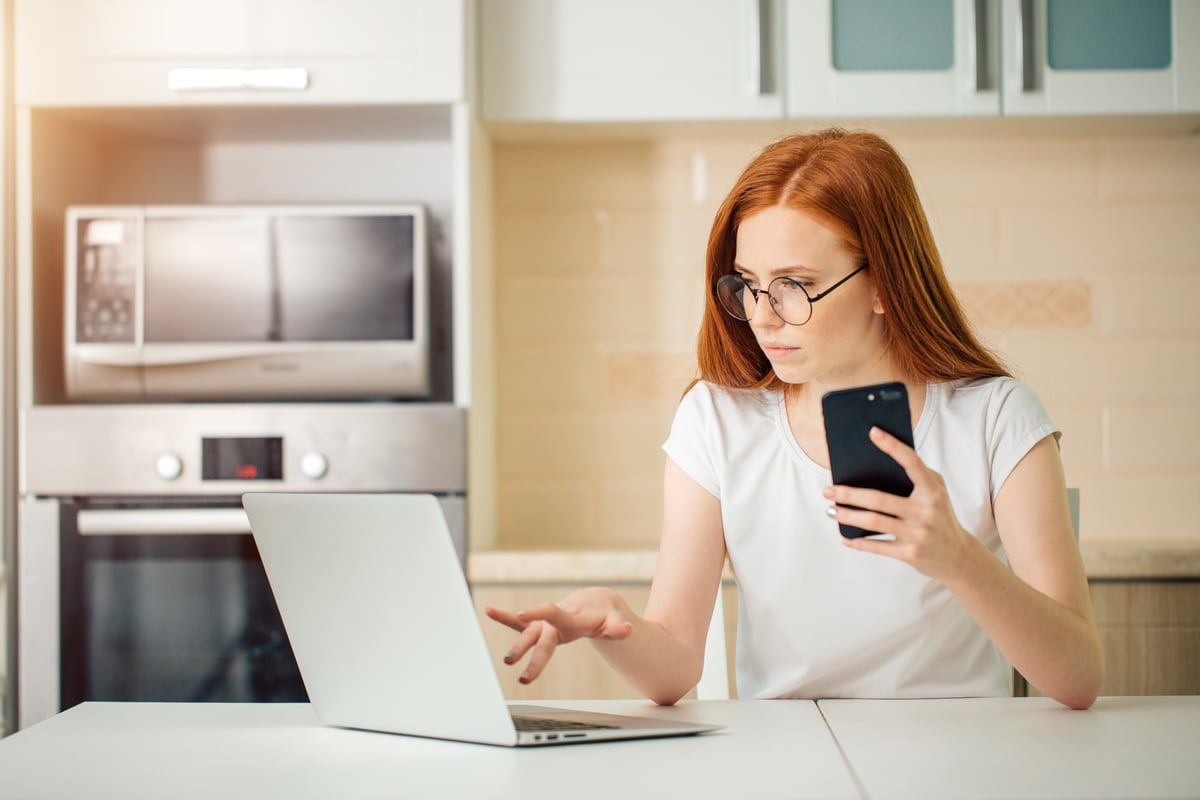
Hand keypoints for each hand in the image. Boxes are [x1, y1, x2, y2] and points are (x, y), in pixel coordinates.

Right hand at [484, 587, 633, 683]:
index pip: (553, 615)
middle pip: (539, 634)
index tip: (523, 614)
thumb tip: (628, 631)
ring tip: (501, 656)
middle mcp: (555, 620)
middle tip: (513, 663)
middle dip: (526, 649)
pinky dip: (505, 617)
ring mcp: (546, 623)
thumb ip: (619, 627)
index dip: (538, 614)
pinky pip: (521, 624)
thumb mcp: (615, 621)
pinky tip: (488, 611)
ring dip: (514, 641)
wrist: (597, 601)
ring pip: (526, 631)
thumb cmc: (606, 614)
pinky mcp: (541, 626)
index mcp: (572, 618)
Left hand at [823, 425, 978, 581]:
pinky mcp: (910, 553)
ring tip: (830, 510)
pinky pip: (877, 546)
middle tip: (827, 490)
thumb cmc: (940, 515)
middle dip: (848, 494)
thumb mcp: (937, 492)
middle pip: (879, 499)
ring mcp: (918, 533)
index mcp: (932, 490)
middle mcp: (926, 510)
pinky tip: (845, 537)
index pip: (912, 463)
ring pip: (874, 521)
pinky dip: (858, 542)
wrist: (958, 556)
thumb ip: (917, 475)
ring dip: (847, 516)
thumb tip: (878, 461)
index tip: (873, 431)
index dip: (893, 446)